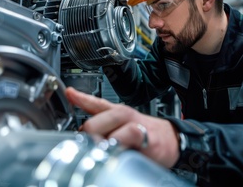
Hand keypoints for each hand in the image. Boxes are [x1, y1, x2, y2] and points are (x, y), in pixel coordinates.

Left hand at [65, 87, 179, 167]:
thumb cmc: (147, 134)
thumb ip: (104, 130)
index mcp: (116, 112)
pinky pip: (129, 135)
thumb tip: (82, 138)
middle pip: (95, 120)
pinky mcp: (146, 137)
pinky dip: (121, 144)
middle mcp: (124, 116)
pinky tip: (120, 150)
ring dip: (102, 140)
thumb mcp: (123, 128)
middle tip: (89, 146)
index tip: (69, 93)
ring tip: (103, 149)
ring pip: (110, 126)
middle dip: (88, 134)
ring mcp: (134, 125)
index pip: (95, 102)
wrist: (173, 139)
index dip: (81, 98)